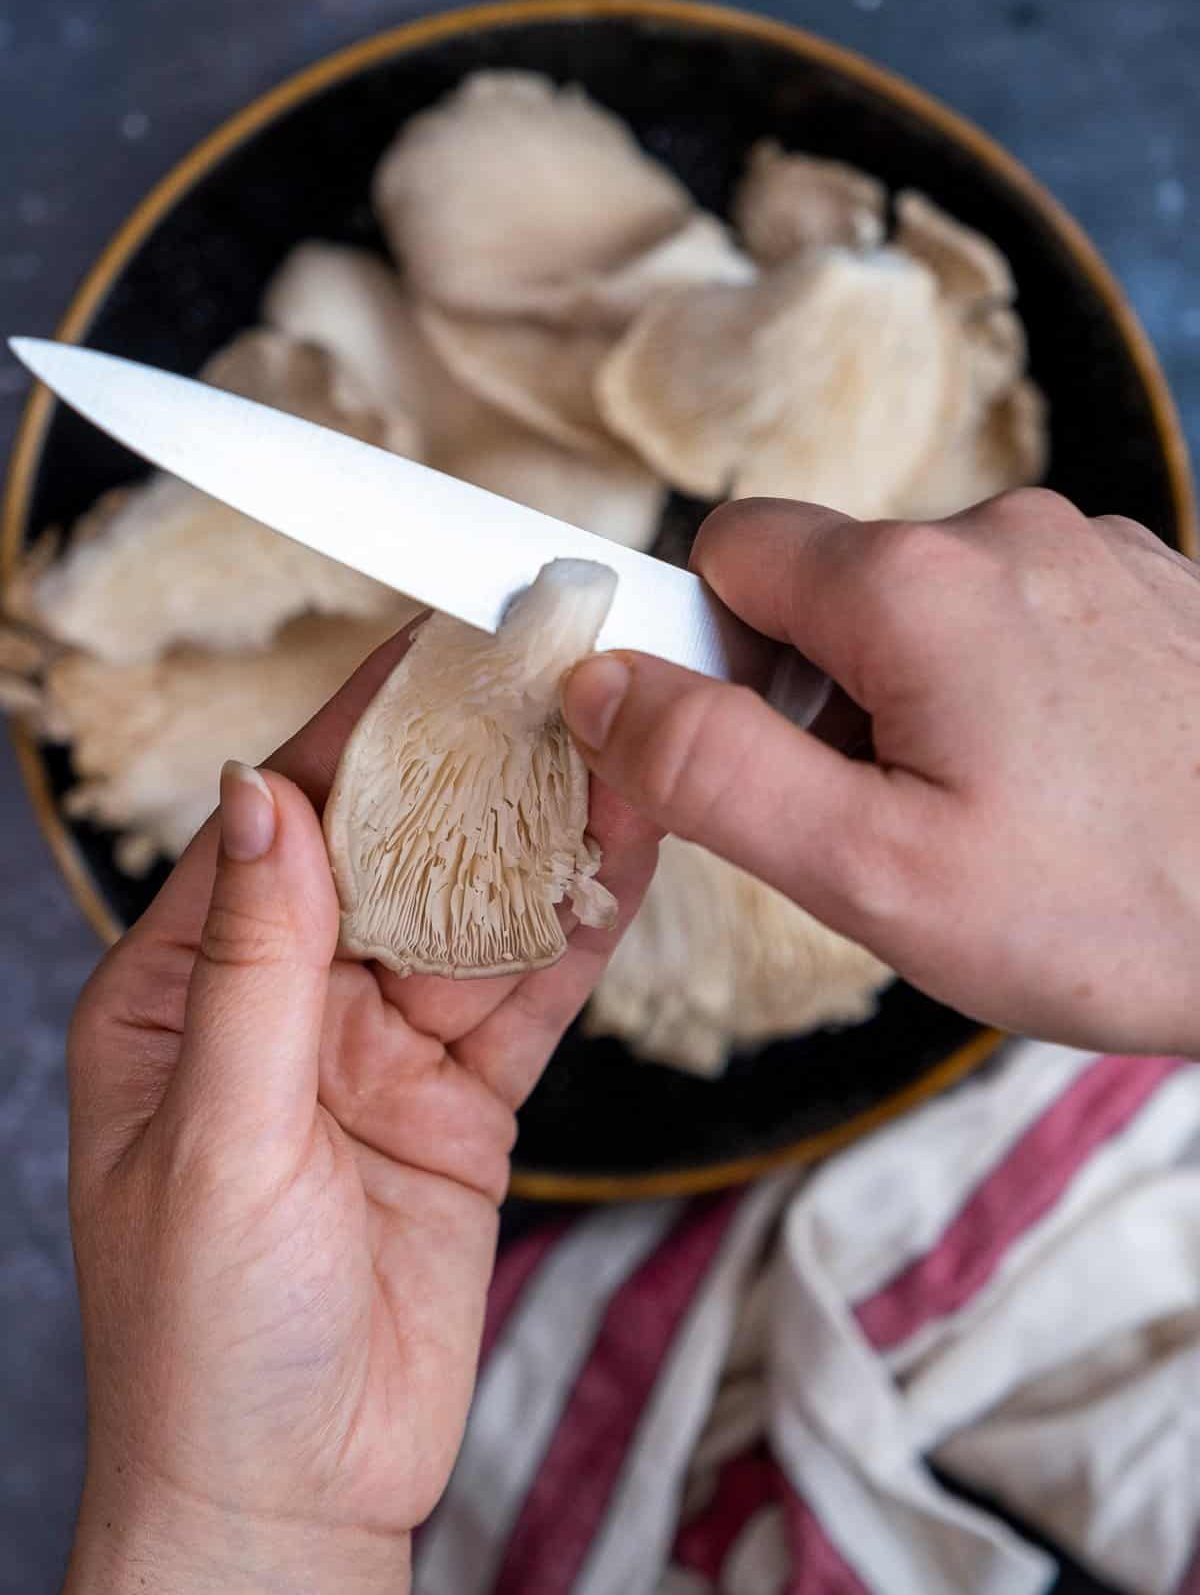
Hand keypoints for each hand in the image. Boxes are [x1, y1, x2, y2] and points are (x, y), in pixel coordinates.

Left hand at [64, 622, 658, 1594]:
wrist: (290, 1501)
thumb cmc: (201, 1345)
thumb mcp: (215, 1137)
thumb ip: (253, 963)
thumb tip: (265, 798)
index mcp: (181, 994)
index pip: (277, 828)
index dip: (353, 735)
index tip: (428, 655)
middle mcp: (282, 1005)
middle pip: (391, 854)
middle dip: (469, 774)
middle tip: (548, 683)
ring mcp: (378, 1050)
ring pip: (473, 915)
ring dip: (541, 844)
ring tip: (614, 752)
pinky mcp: (460, 1101)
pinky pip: (524, 997)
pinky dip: (574, 937)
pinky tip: (620, 867)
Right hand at [563, 491, 1199, 1059]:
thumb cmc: (1118, 911)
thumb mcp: (874, 875)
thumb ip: (710, 771)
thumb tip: (599, 686)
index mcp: (913, 585)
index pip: (728, 550)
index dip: (712, 653)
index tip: (760, 751)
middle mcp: (1005, 532)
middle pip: (829, 582)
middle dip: (824, 690)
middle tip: (893, 815)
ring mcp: (1092, 549)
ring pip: (926, 603)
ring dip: (920, 693)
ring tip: (997, 809)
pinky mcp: (1151, 584)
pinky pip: (1020, 613)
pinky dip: (1009, 685)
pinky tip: (1066, 780)